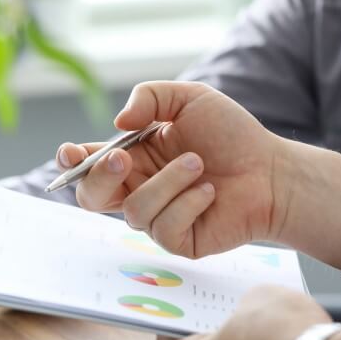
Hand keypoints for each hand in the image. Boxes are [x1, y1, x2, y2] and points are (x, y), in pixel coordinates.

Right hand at [58, 81, 282, 258]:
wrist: (271, 171)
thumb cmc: (232, 135)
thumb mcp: (189, 99)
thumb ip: (150, 97)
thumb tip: (117, 123)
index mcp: (133, 160)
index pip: (88, 166)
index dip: (71, 162)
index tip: (69, 153)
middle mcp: (138, 191)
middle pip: (92, 198)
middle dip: (100, 176)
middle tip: (124, 156)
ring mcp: (156, 219)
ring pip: (134, 211)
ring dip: (168, 182)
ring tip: (200, 165)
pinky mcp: (177, 241)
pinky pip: (165, 228)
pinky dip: (189, 203)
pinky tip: (210, 192)